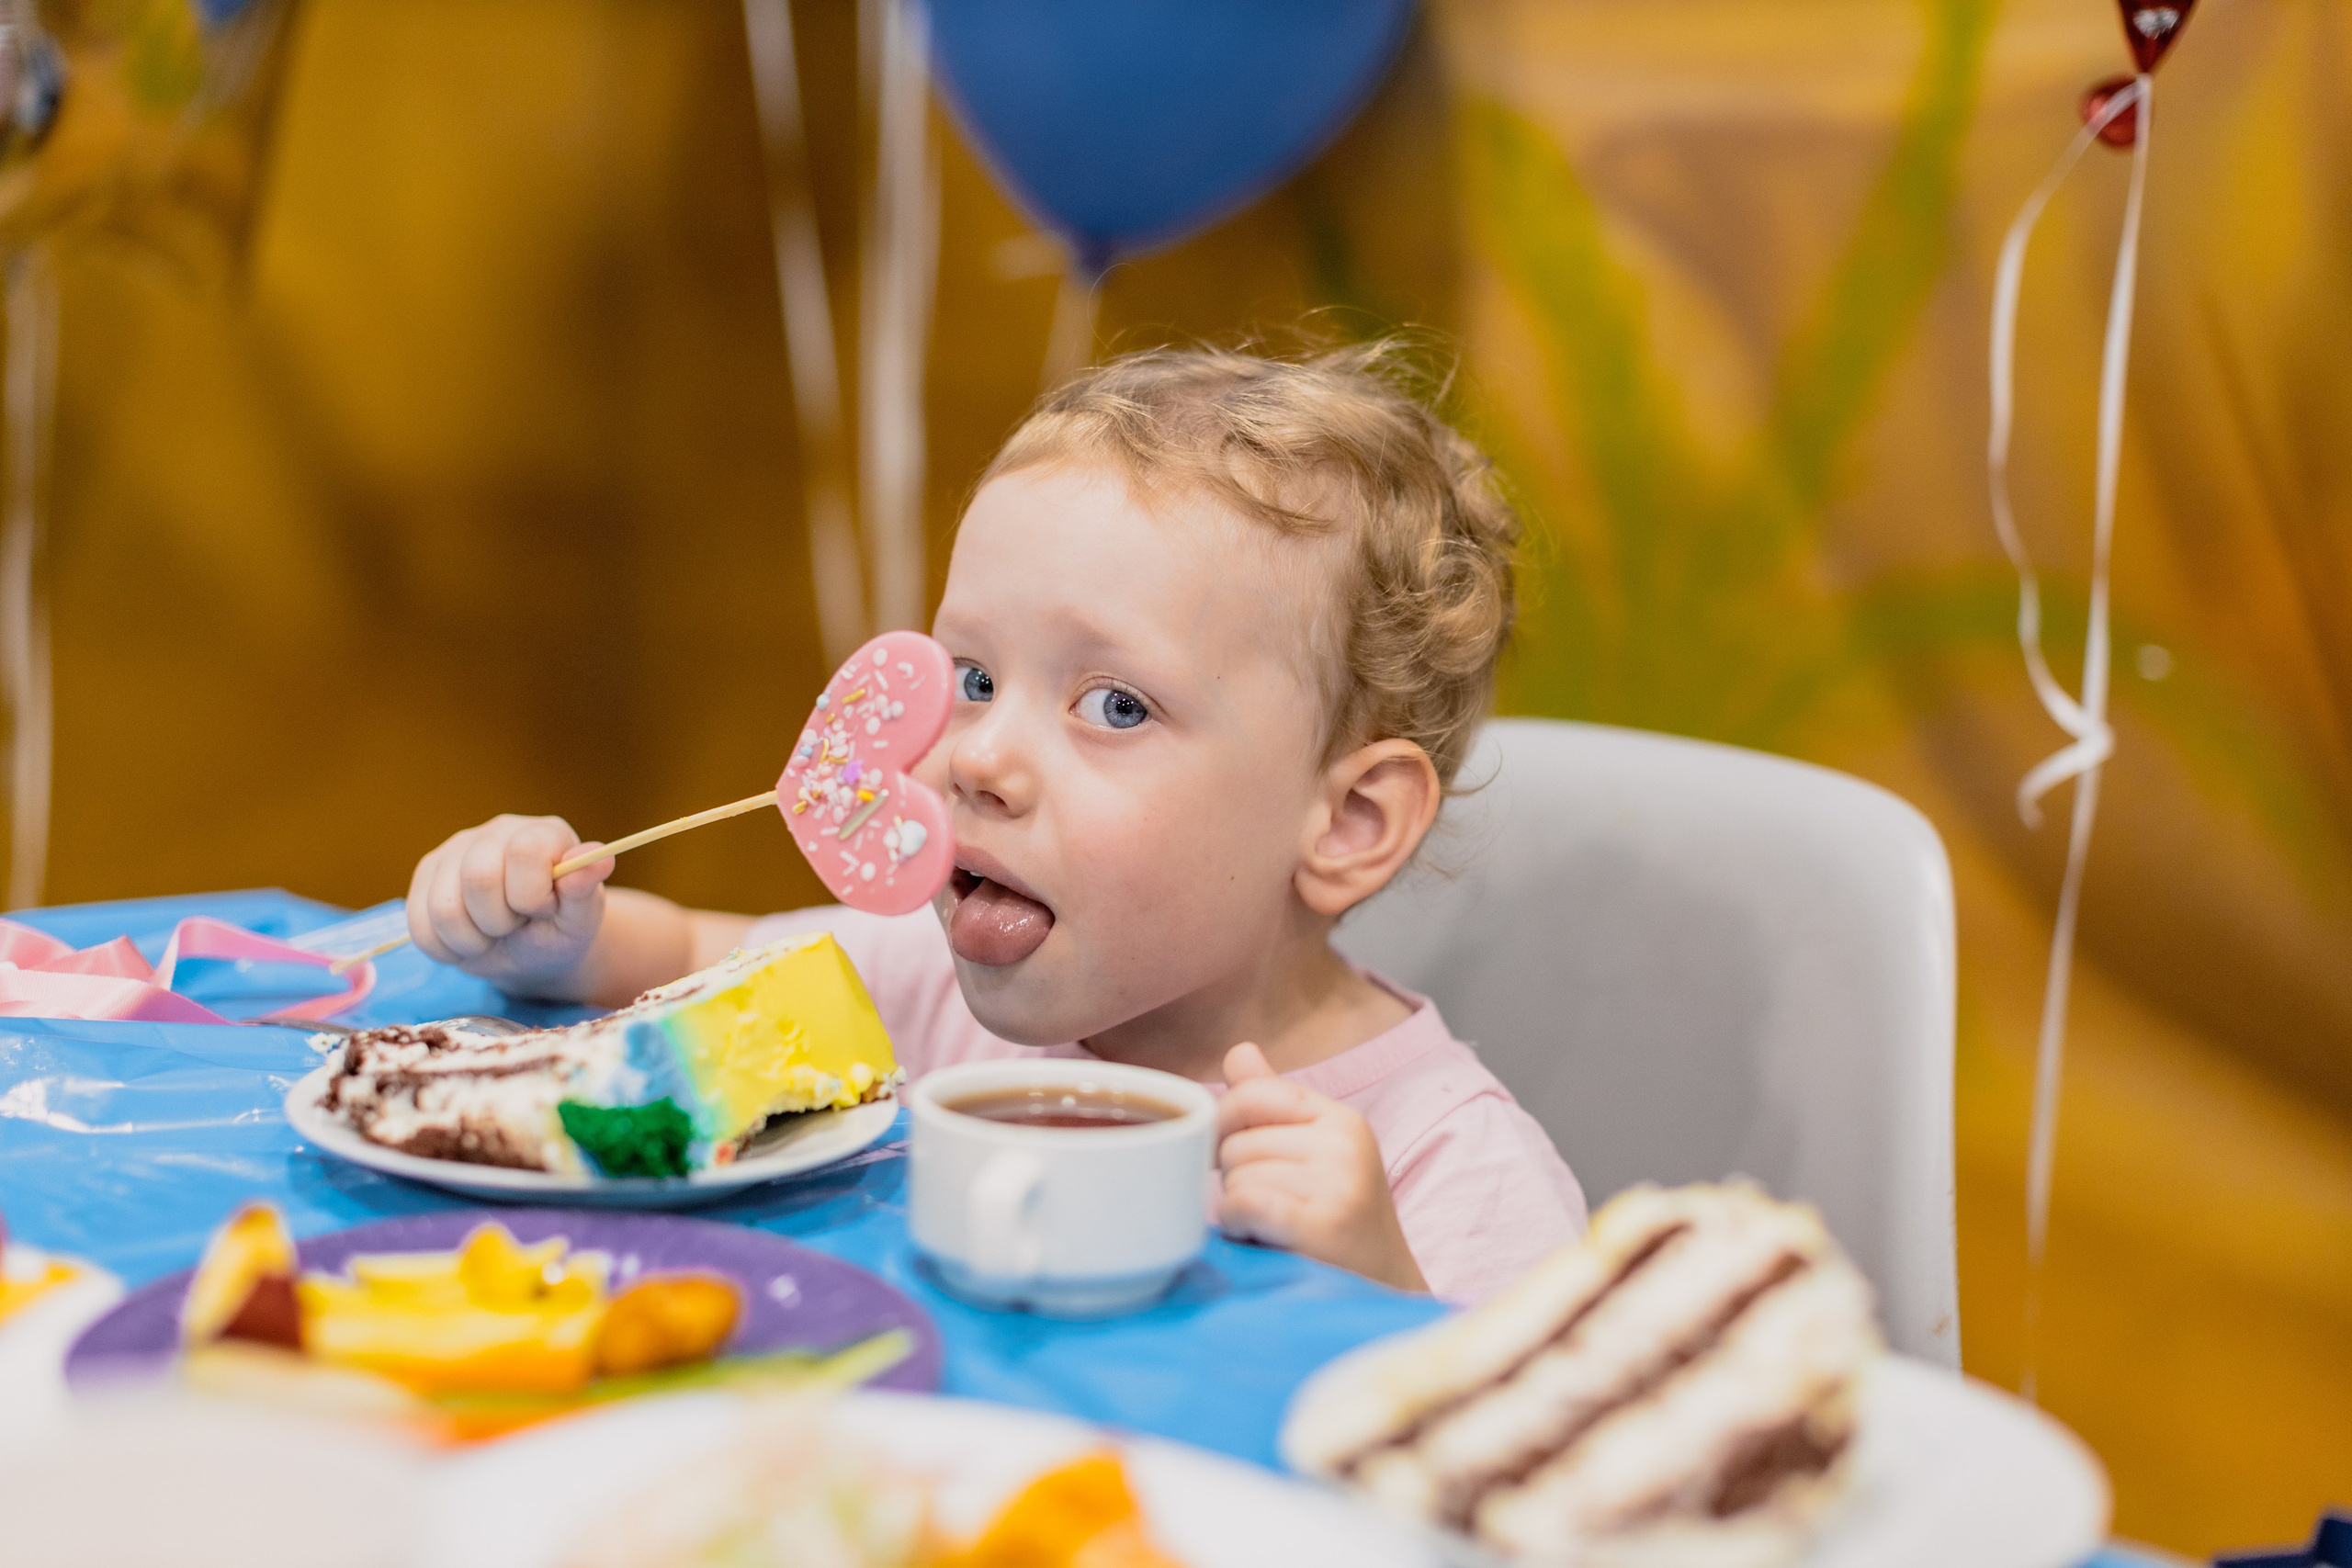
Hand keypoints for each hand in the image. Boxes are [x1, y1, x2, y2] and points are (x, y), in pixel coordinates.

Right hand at [405, 814, 613, 993]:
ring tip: (494, 934)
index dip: (532, 896)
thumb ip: (585, 890)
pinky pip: (419, 925)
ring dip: (473, 939)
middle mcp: (497, 831)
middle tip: (515, 925)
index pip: (524, 852)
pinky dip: (448, 948)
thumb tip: (600, 858)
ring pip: (444, 907)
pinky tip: (470, 940)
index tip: (543, 909)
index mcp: (543, 833)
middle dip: (500, 920)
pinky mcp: (425, 876)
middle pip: (477, 878)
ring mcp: (455, 850)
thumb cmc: (560, 930)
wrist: (530, 953)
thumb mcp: (580, 918)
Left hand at [1215, 1042, 1427, 1292]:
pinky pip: (1243, 1203)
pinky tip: (1263, 1238)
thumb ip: (1272, 1103)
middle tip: (1270, 1209)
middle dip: (1236, 1179)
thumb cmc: (1338, 1224)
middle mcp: (1344, 1144)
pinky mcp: (1322, 1224)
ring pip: (1236, 1177)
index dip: (1226, 1125)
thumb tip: (1238, 1052)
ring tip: (1274, 1228)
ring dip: (1239, 1209)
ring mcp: (1338, 1183)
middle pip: (1236, 1142)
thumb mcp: (1314, 1154)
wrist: (1384, 1293)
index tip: (1230, 1156)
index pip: (1252, 1093)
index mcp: (1342, 1120)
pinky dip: (1239, 1226)